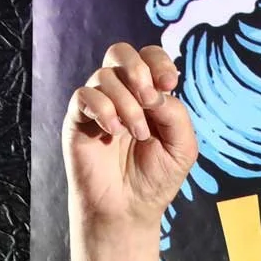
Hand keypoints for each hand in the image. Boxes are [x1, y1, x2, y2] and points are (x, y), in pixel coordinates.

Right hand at [63, 42, 197, 227]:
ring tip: (136, 134)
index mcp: (149, 95)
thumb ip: (176, 114)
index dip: (159, 62)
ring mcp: (98, 104)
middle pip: (120, 52)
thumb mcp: (182, 148)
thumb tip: (156, 91)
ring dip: (127, 103)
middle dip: (137, 69)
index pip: (149, 57)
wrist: (128, 208)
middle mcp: (122, 94)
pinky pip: (85, 94)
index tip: (169, 84)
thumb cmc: (156, 179)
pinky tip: (113, 131)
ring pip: (105, 76)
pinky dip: (103, 108)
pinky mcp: (78, 118)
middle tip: (149, 98)